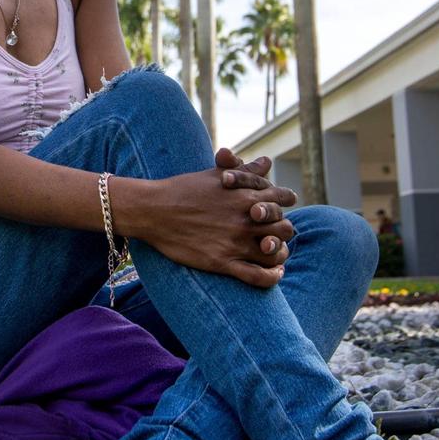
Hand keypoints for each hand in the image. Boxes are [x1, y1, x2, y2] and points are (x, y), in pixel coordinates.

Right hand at [126, 168, 298, 289]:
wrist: (153, 210)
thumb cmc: (183, 189)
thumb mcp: (216, 175)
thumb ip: (245, 171)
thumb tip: (266, 162)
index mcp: (246, 194)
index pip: (283, 199)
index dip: (285, 203)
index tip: (280, 208)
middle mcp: (245, 219)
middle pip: (285, 228)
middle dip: (283, 230)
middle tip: (275, 233)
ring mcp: (235, 242)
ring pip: (275, 253)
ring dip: (280, 254)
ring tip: (275, 255)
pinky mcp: (222, 262)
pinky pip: (257, 276)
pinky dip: (272, 277)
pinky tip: (274, 273)